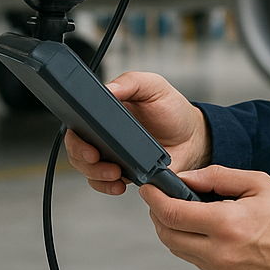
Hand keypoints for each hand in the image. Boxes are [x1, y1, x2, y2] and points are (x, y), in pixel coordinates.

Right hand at [64, 71, 211, 194]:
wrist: (192, 137)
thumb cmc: (172, 109)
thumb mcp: (154, 86)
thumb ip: (132, 82)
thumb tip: (108, 89)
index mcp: (108, 111)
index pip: (79, 121)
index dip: (76, 134)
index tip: (88, 142)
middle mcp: (106, 133)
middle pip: (77, 148)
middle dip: (82, 157)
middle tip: (96, 158)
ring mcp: (113, 154)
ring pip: (88, 169)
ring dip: (95, 174)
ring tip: (114, 172)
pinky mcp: (123, 172)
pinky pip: (104, 184)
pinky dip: (107, 187)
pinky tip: (119, 184)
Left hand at [140, 165, 269, 269]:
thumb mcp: (256, 182)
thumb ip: (217, 176)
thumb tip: (187, 177)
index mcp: (227, 224)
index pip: (174, 214)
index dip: (155, 199)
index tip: (148, 188)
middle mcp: (220, 252)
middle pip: (168, 236)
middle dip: (158, 215)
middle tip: (160, 199)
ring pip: (180, 251)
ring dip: (172, 231)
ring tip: (181, 211)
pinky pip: (197, 261)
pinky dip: (191, 244)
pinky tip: (203, 228)